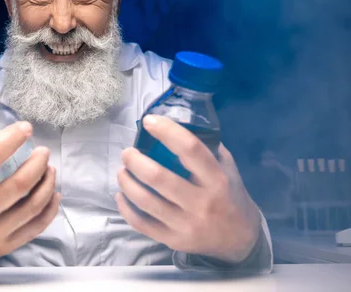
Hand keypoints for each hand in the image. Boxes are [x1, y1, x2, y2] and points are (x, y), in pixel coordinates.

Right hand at [0, 115, 60, 273]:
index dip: (10, 139)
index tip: (25, 128)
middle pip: (18, 184)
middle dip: (37, 163)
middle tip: (43, 151)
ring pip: (32, 206)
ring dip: (47, 183)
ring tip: (50, 168)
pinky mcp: (4, 247)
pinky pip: (36, 227)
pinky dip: (50, 209)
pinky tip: (54, 193)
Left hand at [116, 114, 261, 263]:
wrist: (239, 238)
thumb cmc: (229, 195)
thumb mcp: (227, 168)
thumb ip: (207, 147)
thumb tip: (177, 123)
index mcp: (216, 179)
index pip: (190, 149)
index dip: (167, 131)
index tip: (149, 121)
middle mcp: (201, 202)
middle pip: (158, 177)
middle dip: (135, 161)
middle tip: (127, 152)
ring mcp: (186, 224)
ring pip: (145, 201)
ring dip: (127, 182)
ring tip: (122, 171)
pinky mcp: (173, 240)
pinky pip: (142, 223)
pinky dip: (126, 207)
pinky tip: (122, 195)